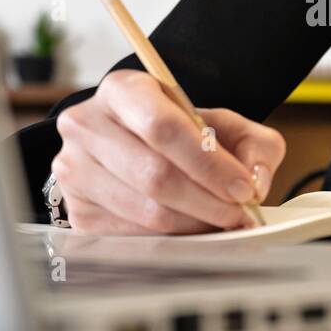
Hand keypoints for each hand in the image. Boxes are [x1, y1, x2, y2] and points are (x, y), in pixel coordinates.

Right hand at [51, 70, 286, 234]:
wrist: (134, 146)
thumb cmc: (181, 134)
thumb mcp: (224, 124)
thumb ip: (253, 145)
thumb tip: (256, 182)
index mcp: (123, 90)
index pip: (162, 127)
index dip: (208, 163)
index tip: (243, 187)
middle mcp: (87, 125)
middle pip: (154, 175)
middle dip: (208, 201)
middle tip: (239, 213)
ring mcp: (75, 170)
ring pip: (145, 211)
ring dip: (194, 224)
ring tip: (221, 222)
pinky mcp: (76, 210)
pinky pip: (132, 236)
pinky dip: (172, 240)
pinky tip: (192, 231)